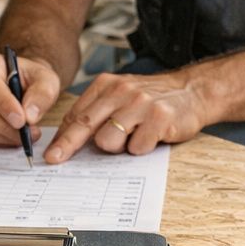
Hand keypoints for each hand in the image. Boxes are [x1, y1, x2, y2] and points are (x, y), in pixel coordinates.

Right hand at [0, 51, 60, 147]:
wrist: (25, 84)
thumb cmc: (33, 79)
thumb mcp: (46, 80)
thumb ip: (42, 94)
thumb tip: (30, 116)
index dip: (4, 105)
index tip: (21, 121)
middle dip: (7, 127)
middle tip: (31, 133)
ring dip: (5, 136)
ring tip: (27, 136)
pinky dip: (0, 142)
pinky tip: (15, 138)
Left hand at [45, 70, 209, 163]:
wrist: (192, 91)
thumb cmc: (151, 100)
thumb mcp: (121, 96)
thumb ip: (98, 112)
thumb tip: (69, 138)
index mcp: (107, 85)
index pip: (77, 114)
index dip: (62, 136)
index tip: (51, 152)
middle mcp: (121, 91)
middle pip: (85, 125)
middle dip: (68, 145)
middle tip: (55, 160)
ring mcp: (140, 103)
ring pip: (109, 140)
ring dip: (118, 148)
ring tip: (134, 137)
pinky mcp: (159, 118)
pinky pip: (137, 148)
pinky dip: (142, 149)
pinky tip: (152, 137)